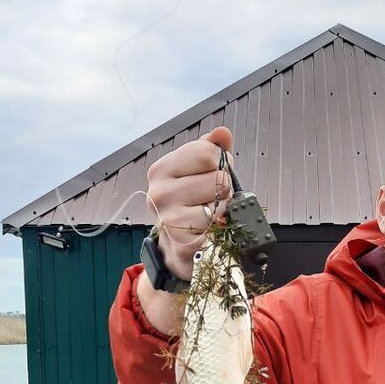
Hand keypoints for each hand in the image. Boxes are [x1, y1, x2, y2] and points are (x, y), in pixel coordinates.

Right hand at [145, 126, 234, 276]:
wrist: (176, 250)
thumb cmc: (189, 207)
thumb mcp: (195, 174)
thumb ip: (209, 150)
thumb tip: (222, 133)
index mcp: (161, 170)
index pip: (207, 152)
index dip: (221, 163)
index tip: (213, 175)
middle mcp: (159, 193)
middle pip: (219, 177)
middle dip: (225, 189)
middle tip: (212, 201)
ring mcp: (169, 220)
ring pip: (221, 203)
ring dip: (223, 211)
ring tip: (209, 217)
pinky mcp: (183, 244)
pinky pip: (219, 228)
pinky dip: (220, 231)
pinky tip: (208, 233)